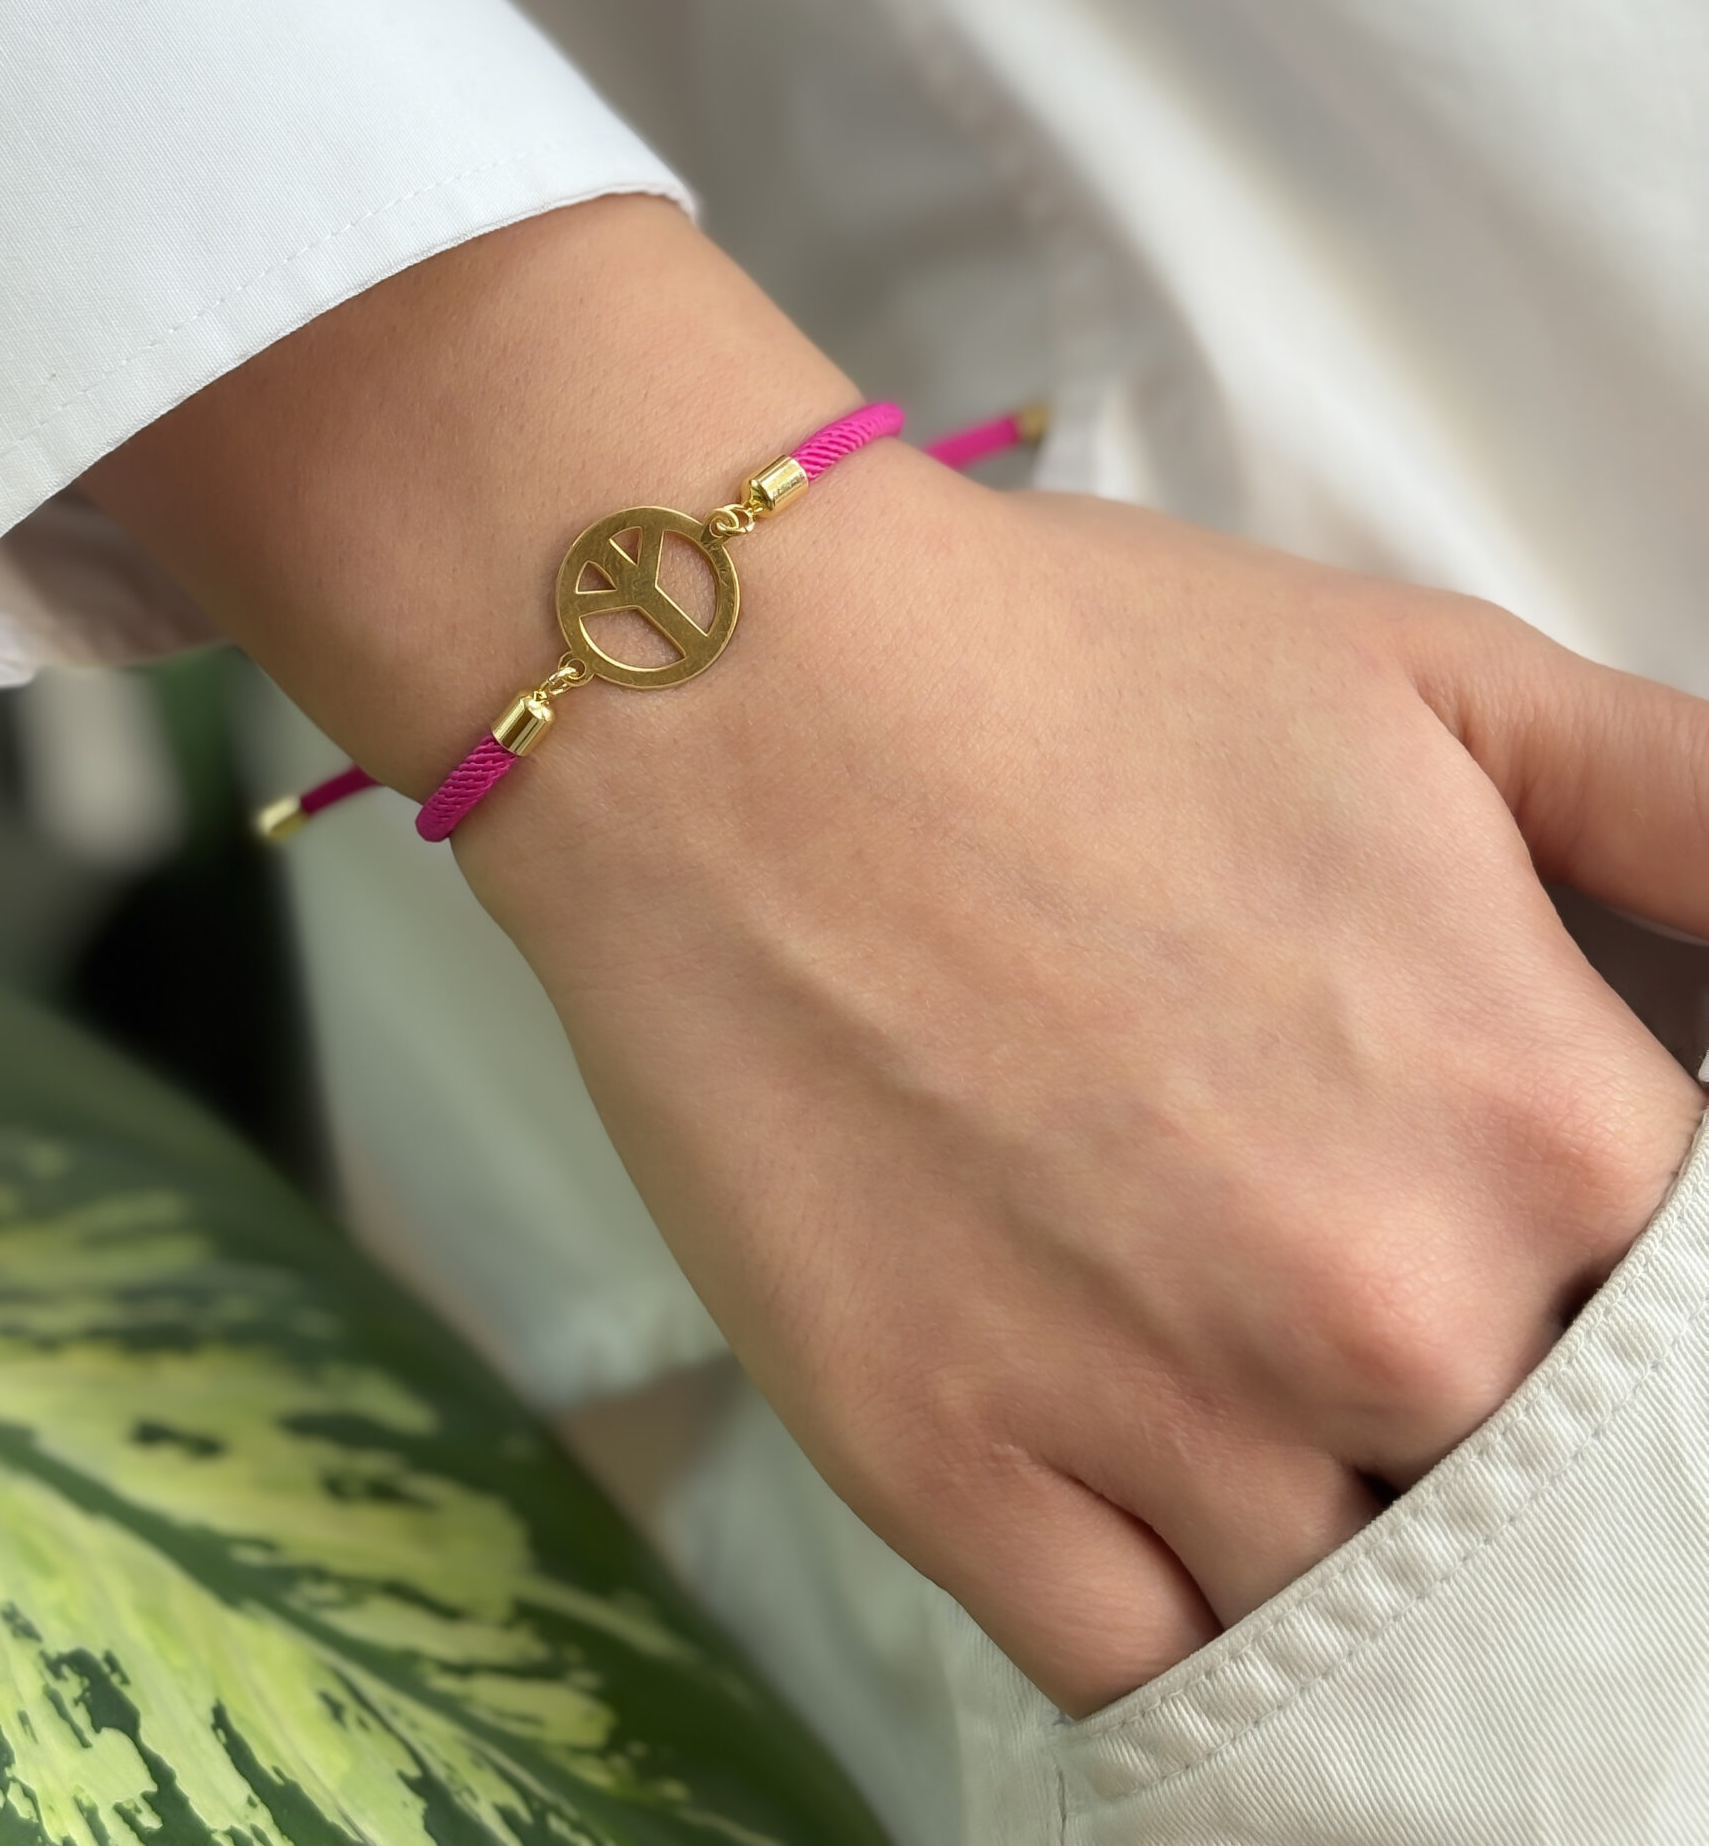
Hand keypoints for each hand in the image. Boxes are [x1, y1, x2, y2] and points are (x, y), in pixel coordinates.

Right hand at [458, 450, 1705, 1709]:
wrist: (732, 695)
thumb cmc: (1078, 664)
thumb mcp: (1445, 679)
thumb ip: (1698, 817)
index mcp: (1541, 1119)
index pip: (1698, 1330)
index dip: (1611, 1274)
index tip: (1514, 1225)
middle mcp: (1387, 1311)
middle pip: (1535, 1485)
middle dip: (1471, 1387)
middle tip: (1333, 1252)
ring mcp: (1159, 1418)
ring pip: (1355, 1607)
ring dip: (1322, 1505)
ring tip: (1226, 1346)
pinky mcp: (950, 1477)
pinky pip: (1144, 1678)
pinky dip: (1168, 1613)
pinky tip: (1136, 1477)